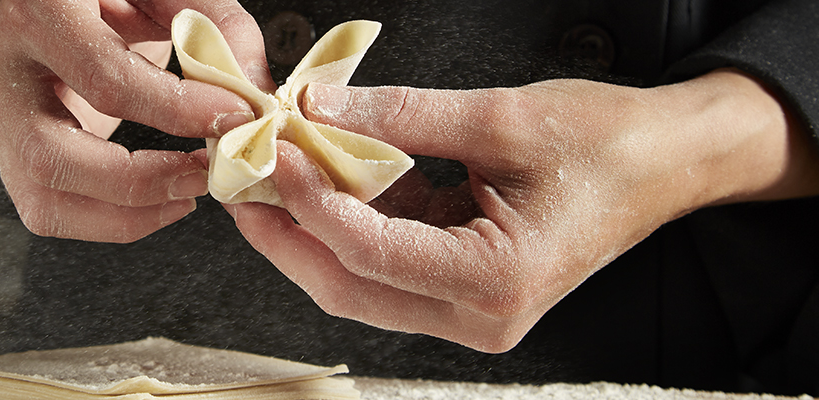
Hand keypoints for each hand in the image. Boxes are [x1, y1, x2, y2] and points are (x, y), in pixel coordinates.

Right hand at [0, 0, 271, 241]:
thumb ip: (217, 25)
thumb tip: (252, 93)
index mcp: (41, 9)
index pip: (103, 77)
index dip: (175, 108)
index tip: (233, 118)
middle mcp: (2, 63)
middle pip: (52, 153)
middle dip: (140, 180)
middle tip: (203, 174)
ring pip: (42, 194)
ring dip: (125, 214)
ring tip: (185, 196)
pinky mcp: (10, 147)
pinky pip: (46, 208)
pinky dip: (108, 220)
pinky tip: (157, 204)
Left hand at [226, 69, 818, 351]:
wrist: (666, 162)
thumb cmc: (607, 143)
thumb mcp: (502, 117)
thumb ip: (403, 116)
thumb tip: (318, 108)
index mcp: (497, 282)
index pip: (371, 252)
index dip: (309, 200)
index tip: (270, 150)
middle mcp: (480, 315)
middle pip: (350, 285)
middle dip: (288, 231)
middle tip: (242, 177)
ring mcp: (470, 310)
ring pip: (360, 282)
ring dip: (309, 230)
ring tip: (268, 176)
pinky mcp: (462, 289)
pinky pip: (387, 264)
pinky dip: (348, 225)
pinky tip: (318, 183)